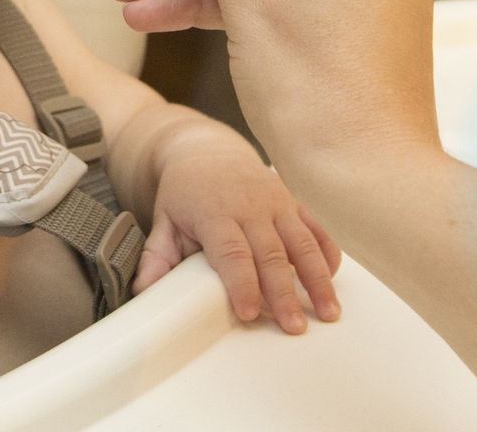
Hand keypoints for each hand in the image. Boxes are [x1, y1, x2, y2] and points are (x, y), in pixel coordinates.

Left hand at [136, 127, 341, 332]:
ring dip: (318, 279)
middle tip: (293, 326)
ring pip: (302, 242)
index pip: (231, 252)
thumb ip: (156, 256)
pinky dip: (328, 254)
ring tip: (327, 313)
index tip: (249, 312)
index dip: (242, 283)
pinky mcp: (294, 201)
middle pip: (271, 253)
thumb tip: (144, 291)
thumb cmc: (185, 191)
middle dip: (284, 292)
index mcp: (214, 211)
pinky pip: (317, 228)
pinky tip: (332, 281)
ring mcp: (276, 201)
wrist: (206, 150)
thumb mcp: (163, 219)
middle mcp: (250, 205)